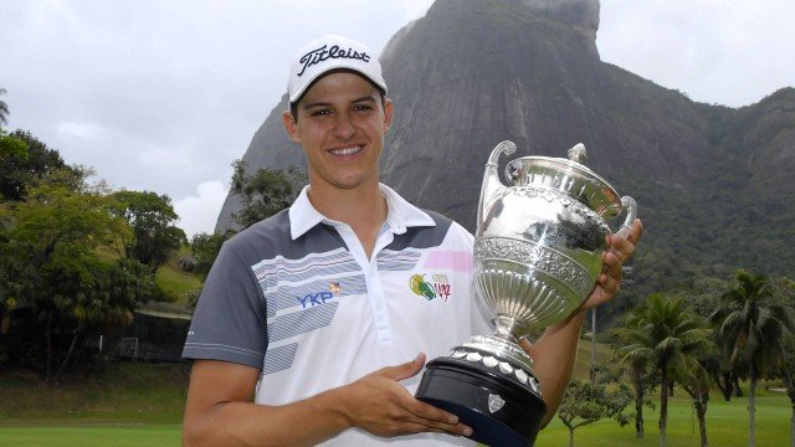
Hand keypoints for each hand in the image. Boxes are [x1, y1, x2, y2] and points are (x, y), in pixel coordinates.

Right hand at [338, 353, 472, 437]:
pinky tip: (434, 429)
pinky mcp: (391, 432)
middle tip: (467, 430)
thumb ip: (407, 367)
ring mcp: (396, 426)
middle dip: (450, 428)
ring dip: (440, 430)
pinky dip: (425, 430)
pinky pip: (412, 431)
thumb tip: (422, 357)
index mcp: (400, 400)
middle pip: (428, 424)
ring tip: (457, 431)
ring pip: (422, 429)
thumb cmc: (365, 388)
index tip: (456, 418)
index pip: (425, 411)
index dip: (441, 416)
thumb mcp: (387, 373)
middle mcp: (399, 416)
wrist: (346, 406)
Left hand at [580, 218, 642, 309]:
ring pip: (618, 269)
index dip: (633, 233)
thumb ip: (585, 243)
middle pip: (626, 253)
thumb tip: (579, 223)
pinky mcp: (609, 291)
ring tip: (606, 256)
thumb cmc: (577, 270)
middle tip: (612, 238)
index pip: (624, 242)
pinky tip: (601, 277)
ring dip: (613, 262)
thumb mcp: (580, 254)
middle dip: (622, 244)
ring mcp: (613, 278)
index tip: (638, 222)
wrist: (571, 294)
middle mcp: (614, 264)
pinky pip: (611, 286)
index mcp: (610, 253)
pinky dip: (607, 281)